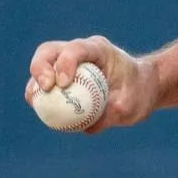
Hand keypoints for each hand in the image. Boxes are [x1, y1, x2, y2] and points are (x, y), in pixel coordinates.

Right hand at [25, 35, 158, 133]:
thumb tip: (87, 128)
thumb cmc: (139, 92)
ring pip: (42, 65)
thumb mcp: (132, 105)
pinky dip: (40, 94)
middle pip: (49, 51)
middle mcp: (80, 51)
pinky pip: (45, 83)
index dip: (65, 63)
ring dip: (35, 83)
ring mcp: (69, 62)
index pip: (76, 49)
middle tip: (44, 88)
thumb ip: (112, 114)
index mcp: (99, 49)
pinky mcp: (63, 76)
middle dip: (40, 67)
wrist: (142, 87)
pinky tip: (41, 109)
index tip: (63, 83)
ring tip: (35, 101)